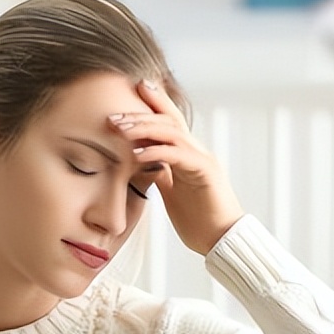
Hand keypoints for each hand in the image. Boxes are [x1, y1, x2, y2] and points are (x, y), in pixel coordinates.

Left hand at [108, 79, 243, 255]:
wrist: (220, 241)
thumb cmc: (198, 220)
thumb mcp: (171, 192)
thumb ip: (160, 173)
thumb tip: (142, 162)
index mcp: (187, 154)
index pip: (168, 123)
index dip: (151, 105)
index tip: (128, 93)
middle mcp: (196, 151)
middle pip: (168, 120)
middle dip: (139, 115)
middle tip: (113, 116)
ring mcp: (202, 159)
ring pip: (172, 132)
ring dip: (144, 129)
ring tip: (121, 129)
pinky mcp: (206, 172)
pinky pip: (179, 155)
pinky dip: (157, 151)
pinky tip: (138, 153)